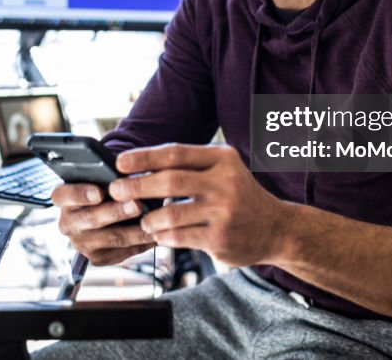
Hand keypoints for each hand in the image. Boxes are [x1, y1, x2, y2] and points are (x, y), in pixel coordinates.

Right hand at [50, 183, 156, 265]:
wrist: (106, 211)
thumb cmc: (106, 186)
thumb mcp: (102, 176)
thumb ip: (110, 176)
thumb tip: (129, 176)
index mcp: (63, 198)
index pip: (63, 195)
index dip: (80, 194)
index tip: (99, 192)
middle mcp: (67, 223)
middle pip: (90, 219)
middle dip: (116, 212)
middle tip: (137, 204)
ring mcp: (81, 243)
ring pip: (111, 238)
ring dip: (134, 230)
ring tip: (153, 221)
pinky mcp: (97, 258)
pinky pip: (122, 252)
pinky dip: (142, 243)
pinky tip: (156, 234)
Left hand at [109, 143, 285, 266]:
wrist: (276, 227)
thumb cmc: (238, 195)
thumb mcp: (222, 170)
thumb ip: (188, 166)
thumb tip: (138, 167)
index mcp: (222, 158)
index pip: (176, 153)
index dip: (143, 157)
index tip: (119, 163)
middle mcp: (225, 182)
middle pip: (170, 181)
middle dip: (136, 186)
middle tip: (116, 190)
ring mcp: (224, 211)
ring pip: (170, 214)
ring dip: (149, 218)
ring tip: (143, 219)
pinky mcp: (220, 238)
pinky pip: (179, 236)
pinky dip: (163, 236)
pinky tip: (159, 234)